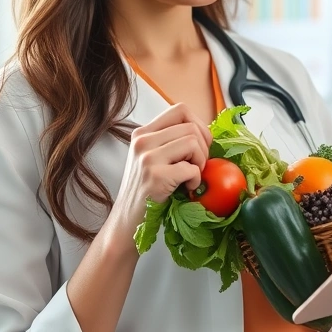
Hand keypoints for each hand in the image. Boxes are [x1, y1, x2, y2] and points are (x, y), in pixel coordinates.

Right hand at [114, 103, 212, 235]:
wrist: (126, 221)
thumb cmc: (146, 191)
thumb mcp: (151, 158)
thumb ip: (170, 141)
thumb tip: (205, 132)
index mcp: (142, 133)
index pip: (180, 109)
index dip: (199, 125)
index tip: (200, 145)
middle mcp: (142, 141)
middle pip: (191, 127)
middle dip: (203, 148)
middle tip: (196, 166)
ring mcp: (147, 158)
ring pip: (193, 143)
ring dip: (200, 163)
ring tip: (191, 177)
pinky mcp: (156, 176)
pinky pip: (192, 169)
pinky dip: (196, 180)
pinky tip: (186, 188)